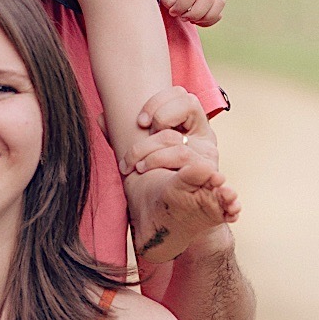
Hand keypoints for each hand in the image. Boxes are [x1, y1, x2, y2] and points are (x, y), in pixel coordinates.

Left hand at [118, 87, 238, 263]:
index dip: (159, 103)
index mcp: (192, 127)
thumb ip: (127, 137)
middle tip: (131, 161)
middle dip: (147, 142)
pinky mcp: (217, 193)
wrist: (178, 222)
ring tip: (139, 172)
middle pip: (180, 124)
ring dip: (154, 160)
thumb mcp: (144, 156)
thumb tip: (101, 117)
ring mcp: (211, 166)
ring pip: (182, 153)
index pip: (183, 96)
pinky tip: (196, 186)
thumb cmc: (159, 183)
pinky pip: (215, 187)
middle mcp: (205, 142)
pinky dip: (213, 188)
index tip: (141, 122)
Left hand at [159, 0, 223, 25]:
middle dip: (194, 14)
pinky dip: (209, 20)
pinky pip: (219, 11)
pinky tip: (197, 21)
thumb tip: (181, 12)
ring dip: (204, 18)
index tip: (172, 11)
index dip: (181, 7)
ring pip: (219, 3)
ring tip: (190, 19)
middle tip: (182, 17)